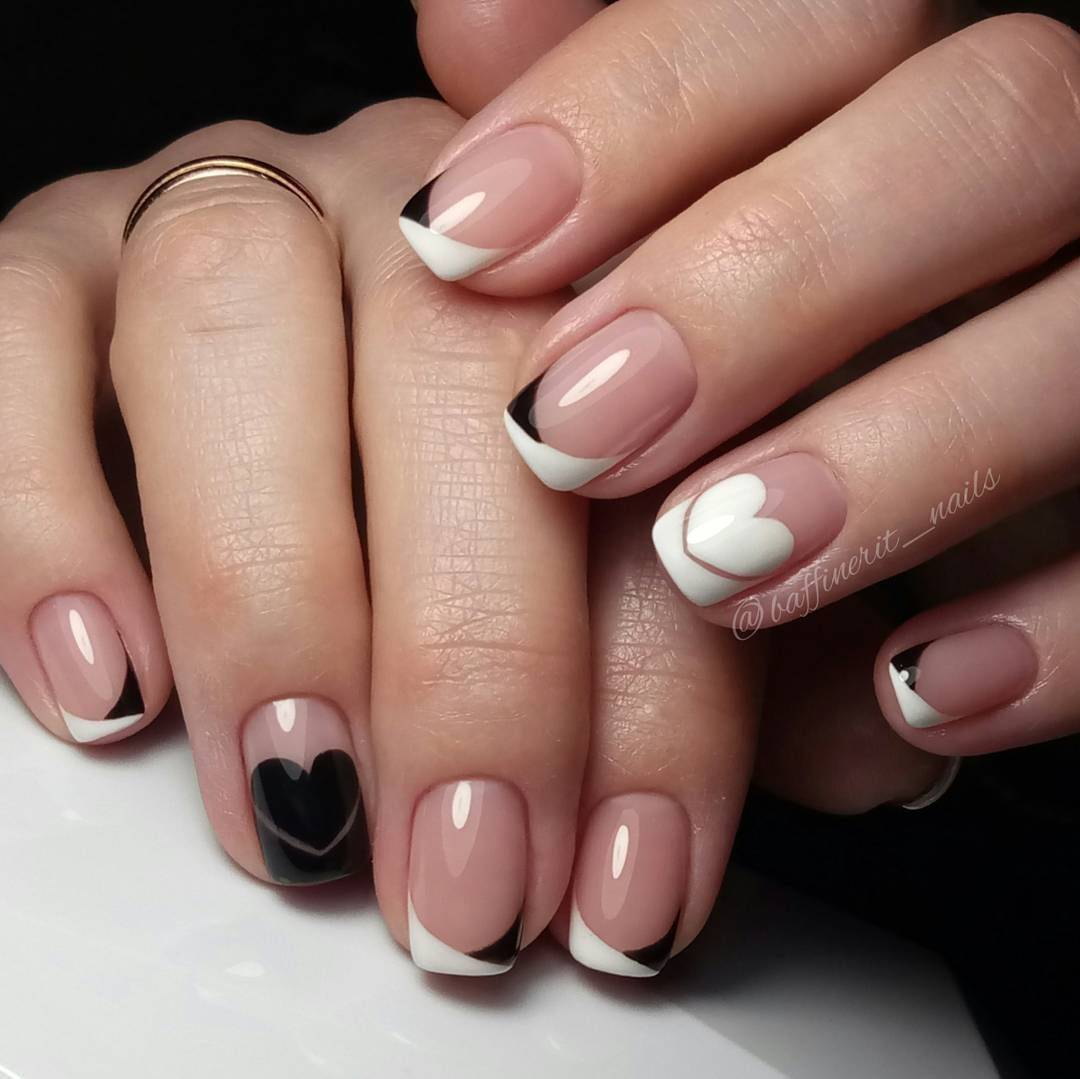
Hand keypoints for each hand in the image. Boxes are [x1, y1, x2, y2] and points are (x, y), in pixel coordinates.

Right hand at [0, 96, 767, 977]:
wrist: (286, 411)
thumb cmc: (491, 509)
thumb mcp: (643, 578)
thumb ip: (752, 648)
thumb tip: (874, 745)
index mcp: (588, 270)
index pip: (659, 445)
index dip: (654, 690)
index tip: (624, 888)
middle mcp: (412, 222)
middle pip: (456, 375)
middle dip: (470, 663)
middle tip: (465, 881)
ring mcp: (231, 217)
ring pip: (232, 325)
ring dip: (269, 593)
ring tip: (301, 802)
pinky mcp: (55, 261)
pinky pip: (22, 332)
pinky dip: (52, 521)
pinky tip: (108, 682)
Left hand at [407, 0, 1079, 758]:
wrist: (910, 494)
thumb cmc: (770, 360)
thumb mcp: (676, 242)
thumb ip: (620, 138)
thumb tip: (474, 18)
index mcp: (917, 84)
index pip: (822, 8)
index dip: (634, 109)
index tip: (457, 240)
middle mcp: (1049, 179)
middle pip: (990, 122)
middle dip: (764, 280)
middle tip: (566, 428)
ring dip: (888, 458)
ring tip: (702, 564)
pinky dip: (1052, 625)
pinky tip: (909, 688)